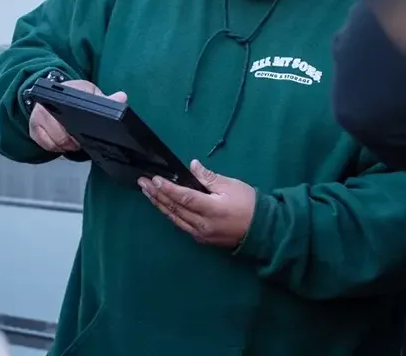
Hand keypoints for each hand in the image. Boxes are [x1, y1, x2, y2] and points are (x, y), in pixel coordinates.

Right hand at [29, 79, 126, 151]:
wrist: (52, 93)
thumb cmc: (75, 95)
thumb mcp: (92, 94)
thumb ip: (108, 99)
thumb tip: (121, 98)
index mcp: (66, 92)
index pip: (73, 110)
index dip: (79, 127)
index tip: (85, 135)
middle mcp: (48, 103)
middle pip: (62, 133)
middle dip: (74, 140)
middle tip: (82, 140)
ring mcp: (39, 116)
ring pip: (54, 141)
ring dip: (66, 145)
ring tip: (74, 141)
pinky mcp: (33, 128)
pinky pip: (45, 145)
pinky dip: (55, 147)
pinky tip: (62, 144)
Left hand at [139, 160, 255, 247]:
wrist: (262, 230)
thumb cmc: (249, 204)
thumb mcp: (232, 185)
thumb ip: (209, 177)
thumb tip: (193, 166)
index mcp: (211, 210)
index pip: (183, 197)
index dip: (167, 188)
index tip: (154, 179)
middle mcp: (202, 225)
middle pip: (175, 209)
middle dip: (157, 195)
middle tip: (143, 183)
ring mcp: (201, 235)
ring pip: (175, 219)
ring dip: (160, 205)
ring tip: (148, 194)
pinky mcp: (202, 240)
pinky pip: (182, 226)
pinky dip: (171, 215)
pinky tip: (164, 207)